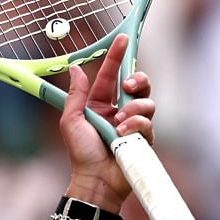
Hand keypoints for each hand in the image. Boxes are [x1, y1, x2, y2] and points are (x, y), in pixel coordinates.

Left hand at [59, 34, 153, 208]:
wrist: (96, 181)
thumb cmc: (81, 154)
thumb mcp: (71, 121)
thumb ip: (75, 95)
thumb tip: (75, 68)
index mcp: (100, 104)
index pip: (111, 75)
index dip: (116, 57)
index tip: (122, 39)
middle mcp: (119, 111)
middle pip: (138, 84)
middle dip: (137, 80)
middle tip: (129, 85)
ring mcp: (134, 125)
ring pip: (147, 102)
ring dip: (134, 110)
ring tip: (120, 124)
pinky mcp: (144, 139)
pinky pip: (148, 123)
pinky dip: (136, 126)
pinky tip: (124, 136)